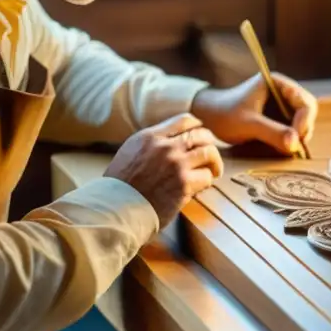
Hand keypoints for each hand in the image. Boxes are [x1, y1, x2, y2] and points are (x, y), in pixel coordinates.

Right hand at [104, 113, 222, 226]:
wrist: (116, 209)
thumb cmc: (120, 187)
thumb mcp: (130, 153)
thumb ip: (151, 144)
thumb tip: (171, 142)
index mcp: (150, 136)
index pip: (184, 120)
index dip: (198, 127)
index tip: (202, 136)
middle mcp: (164, 146)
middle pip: (202, 134)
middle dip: (210, 144)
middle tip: (211, 156)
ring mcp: (176, 164)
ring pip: (209, 153)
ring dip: (214, 163)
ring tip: (214, 171)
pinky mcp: (184, 183)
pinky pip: (207, 176)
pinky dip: (207, 181)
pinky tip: (202, 187)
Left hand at [191, 73, 317, 156]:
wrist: (208, 118)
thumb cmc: (225, 115)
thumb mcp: (249, 124)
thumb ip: (273, 132)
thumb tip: (296, 144)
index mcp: (277, 83)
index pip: (304, 101)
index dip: (305, 121)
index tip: (297, 139)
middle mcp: (282, 92)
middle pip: (306, 112)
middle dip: (302, 130)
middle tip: (294, 147)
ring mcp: (280, 105)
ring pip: (301, 123)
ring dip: (296, 137)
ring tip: (285, 149)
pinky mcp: (276, 117)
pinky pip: (291, 129)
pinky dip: (289, 140)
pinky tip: (281, 148)